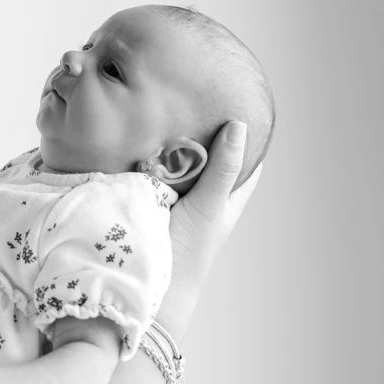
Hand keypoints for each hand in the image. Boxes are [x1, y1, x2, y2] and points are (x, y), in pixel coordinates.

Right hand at [159, 121, 261, 340]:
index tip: (238, 107)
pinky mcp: (149, 200)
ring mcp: (175, 199)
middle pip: (209, 159)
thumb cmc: (190, 250)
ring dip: (172, 146)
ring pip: (178, 165)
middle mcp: (202, 197)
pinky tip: (138, 140)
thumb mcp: (211, 204)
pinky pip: (150, 173)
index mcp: (226, 199)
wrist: (152, 282)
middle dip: (203, 134)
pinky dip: (147, 158)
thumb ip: (223, 168)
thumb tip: (240, 125)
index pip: (245, 162)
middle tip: (194, 101)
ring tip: (164, 112)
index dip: (246, 137)